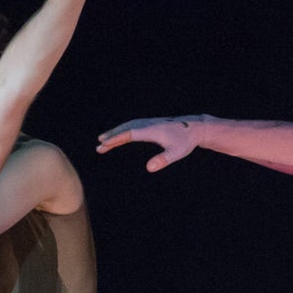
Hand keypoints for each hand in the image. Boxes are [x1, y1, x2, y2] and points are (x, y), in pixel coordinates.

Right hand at [94, 116, 211, 171]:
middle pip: (125, 129)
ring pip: (127, 127)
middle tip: (98, 146)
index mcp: (151, 130)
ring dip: (115, 133)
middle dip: (111, 137)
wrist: (194, 128)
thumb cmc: (185, 142)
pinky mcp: (150, 125)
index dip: (116, 139)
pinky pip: (132, 127)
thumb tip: (148, 168)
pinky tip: (119, 137)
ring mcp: (148, 123)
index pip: (129, 134)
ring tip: (103, 141)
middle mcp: (147, 125)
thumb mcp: (176, 153)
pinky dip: (123, 131)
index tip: (104, 143)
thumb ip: (163, 160)